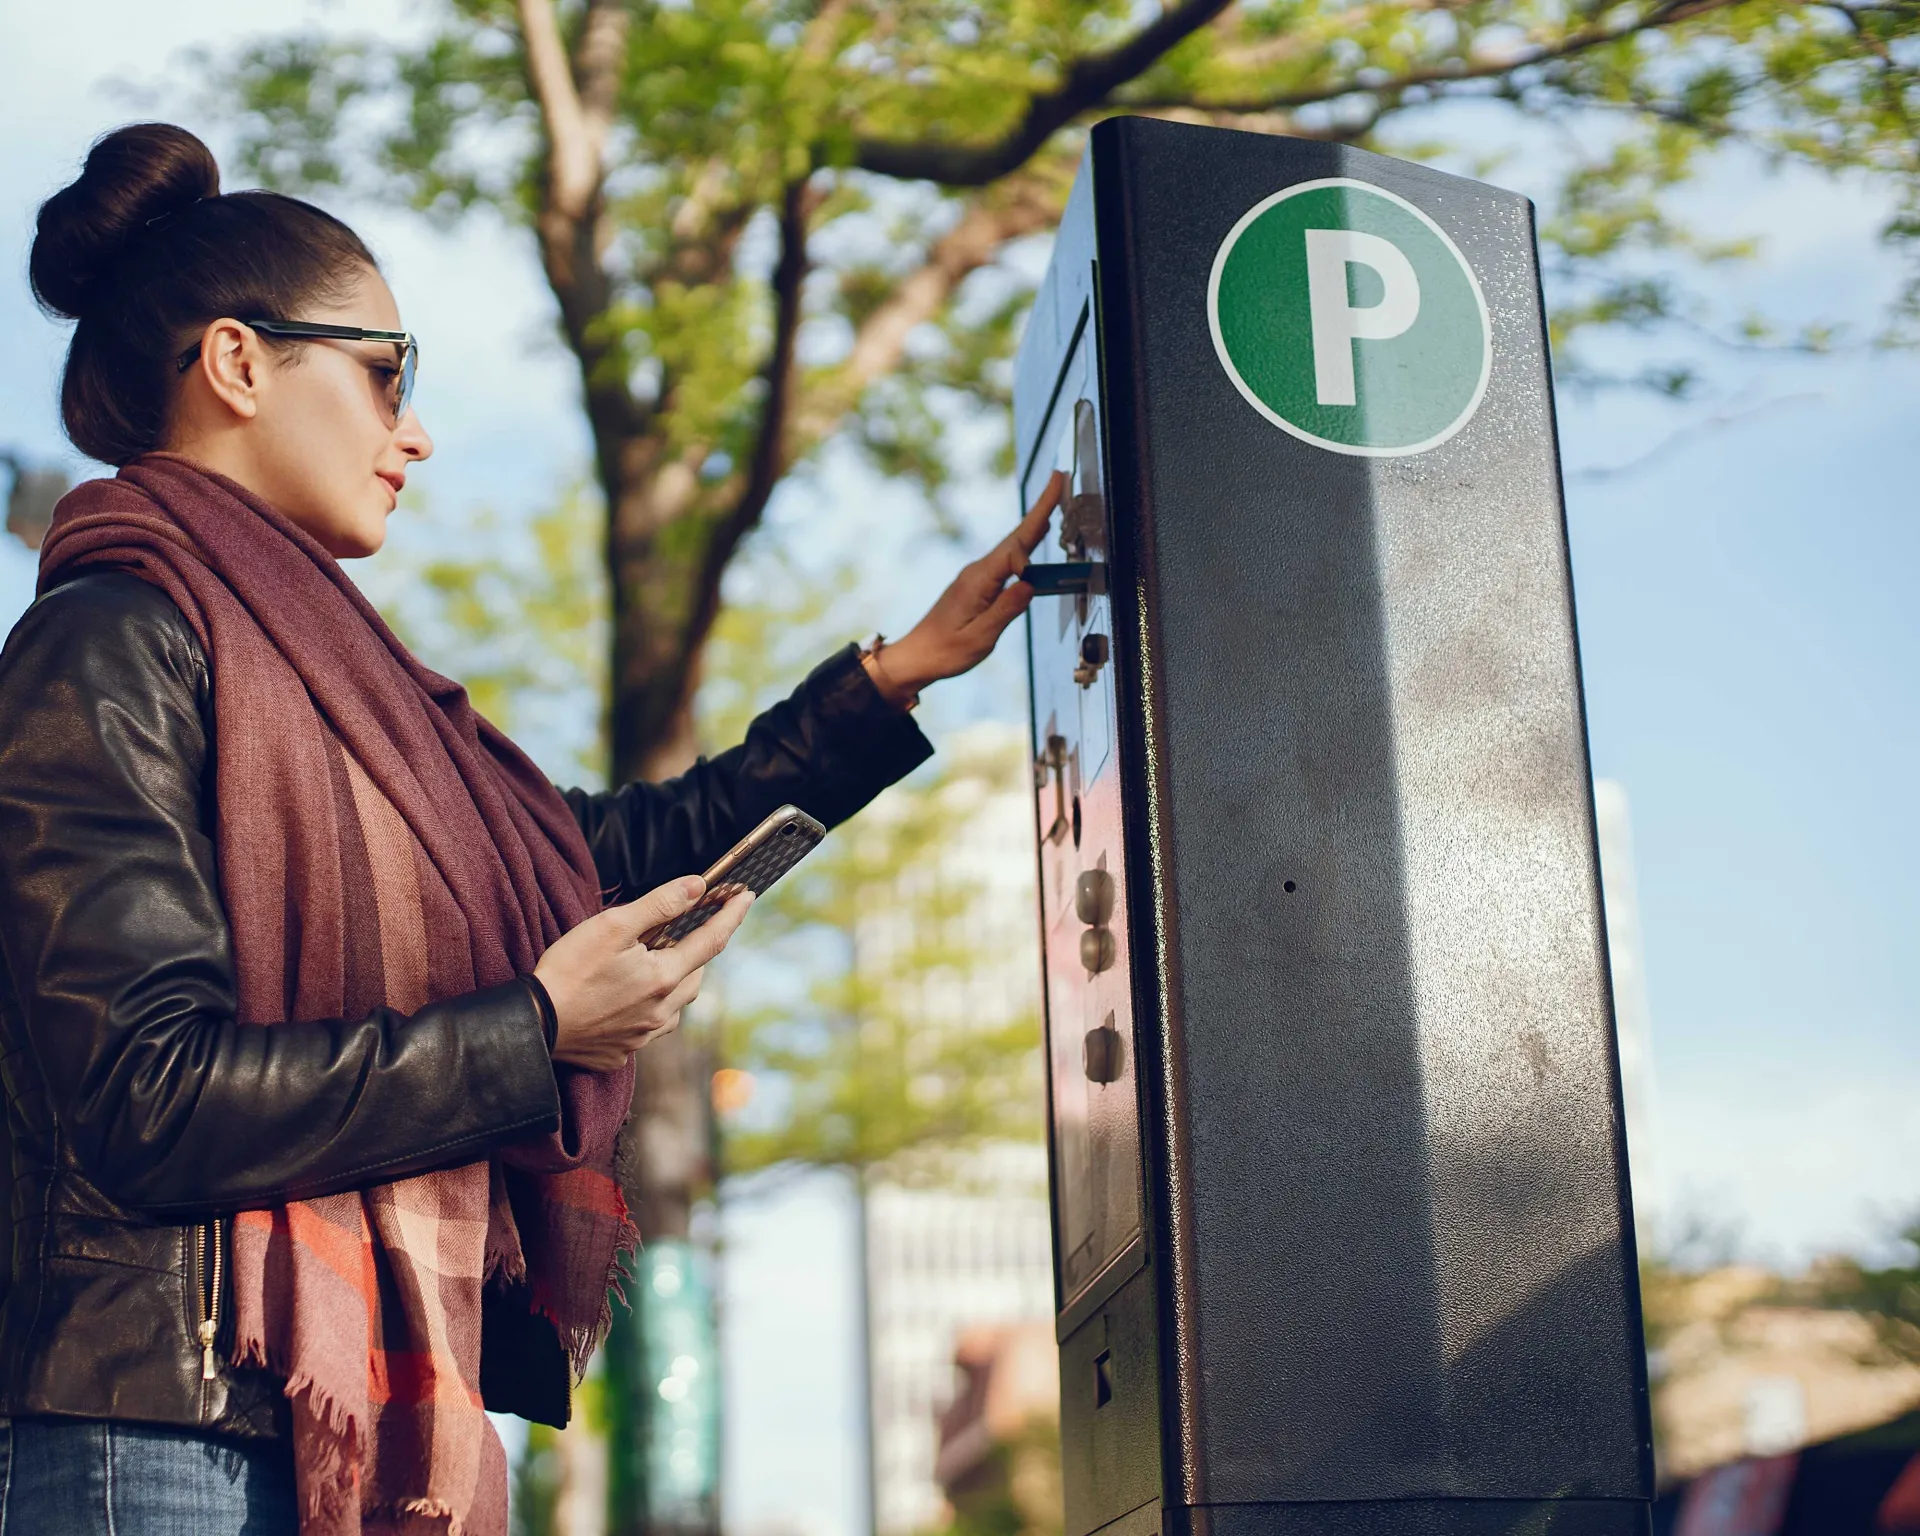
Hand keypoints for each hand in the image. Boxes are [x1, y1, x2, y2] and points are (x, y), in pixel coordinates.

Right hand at [533, 875, 752, 1072]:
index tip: (747, 897)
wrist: (532, 1024)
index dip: (732, 916)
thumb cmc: (568, 970)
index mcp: (663, 979)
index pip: (711, 941)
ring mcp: (643, 1036)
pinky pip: (649, 1027)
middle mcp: (662, 1012)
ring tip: (654, 965)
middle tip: (683, 932)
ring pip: (676, 1005)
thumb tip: (698, 886)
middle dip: (697, 952)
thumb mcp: (613, 925)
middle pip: (696, 976)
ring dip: (675, 982)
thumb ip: (660, 905)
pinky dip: (649, 1008)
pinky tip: (627, 998)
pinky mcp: (622, 1051)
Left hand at [863, 471, 1064, 706]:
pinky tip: (1035, 538)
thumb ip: (1006, 609)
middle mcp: (978, 571)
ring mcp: (977, 576)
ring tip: (1054, 498)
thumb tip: (1029, 584)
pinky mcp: (978, 584)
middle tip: (1057, 478)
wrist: (918, 656)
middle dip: (1040, 508)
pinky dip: (1025, 543)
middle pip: (1017, 536)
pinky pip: (1008, 559)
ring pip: (1013, 545)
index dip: (1029, 560)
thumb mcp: (980, 637)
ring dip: (1035, 522)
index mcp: (978, 580)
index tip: (1033, 583)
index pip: (1014, 553)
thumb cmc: (946, 651)